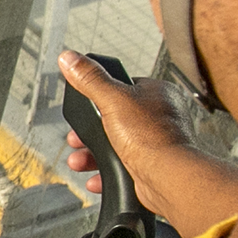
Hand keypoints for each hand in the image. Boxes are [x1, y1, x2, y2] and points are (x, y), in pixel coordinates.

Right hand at [60, 50, 237, 234]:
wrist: (167, 179)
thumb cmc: (151, 138)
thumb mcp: (112, 99)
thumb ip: (90, 78)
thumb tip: (70, 57)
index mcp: (157, 94)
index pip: (123, 88)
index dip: (98, 99)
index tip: (84, 108)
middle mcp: (161, 118)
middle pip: (115, 120)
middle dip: (90, 133)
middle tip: (76, 138)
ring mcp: (158, 144)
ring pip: (117, 146)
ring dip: (92, 155)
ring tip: (79, 160)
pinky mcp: (153, 168)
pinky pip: (124, 168)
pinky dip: (106, 173)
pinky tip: (95, 177)